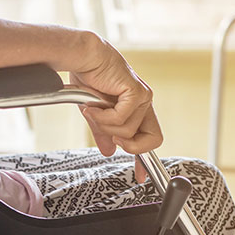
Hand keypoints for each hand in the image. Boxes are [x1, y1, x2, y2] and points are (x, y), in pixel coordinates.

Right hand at [68, 33, 162, 182]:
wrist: (82, 58)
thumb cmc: (88, 79)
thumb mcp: (95, 114)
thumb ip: (104, 133)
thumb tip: (109, 151)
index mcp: (137, 109)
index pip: (149, 139)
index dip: (145, 161)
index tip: (140, 176)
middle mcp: (144, 103)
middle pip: (153, 140)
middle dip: (130, 146)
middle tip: (111, 137)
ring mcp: (142, 98)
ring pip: (128, 132)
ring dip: (105, 125)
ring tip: (93, 109)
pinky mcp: (136, 92)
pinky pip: (122, 120)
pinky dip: (104, 117)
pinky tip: (94, 104)